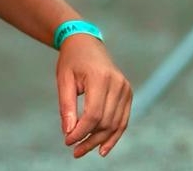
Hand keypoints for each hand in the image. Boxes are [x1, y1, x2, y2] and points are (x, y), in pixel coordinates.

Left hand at [56, 35, 131, 157]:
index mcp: (100, 77)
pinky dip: (114, 135)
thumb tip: (69, 133)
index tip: (68, 141)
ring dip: (100, 140)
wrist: (85, 41)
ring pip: (115, 124)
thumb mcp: (64, 79)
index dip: (81, 131)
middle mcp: (118, 83)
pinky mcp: (128, 93)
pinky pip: (123, 119)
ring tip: (83, 150)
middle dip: (89, 139)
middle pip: (105, 121)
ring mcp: (125, 88)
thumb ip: (67, 106)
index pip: (93, 114)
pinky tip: (102, 148)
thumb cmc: (71, 59)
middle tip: (74, 150)